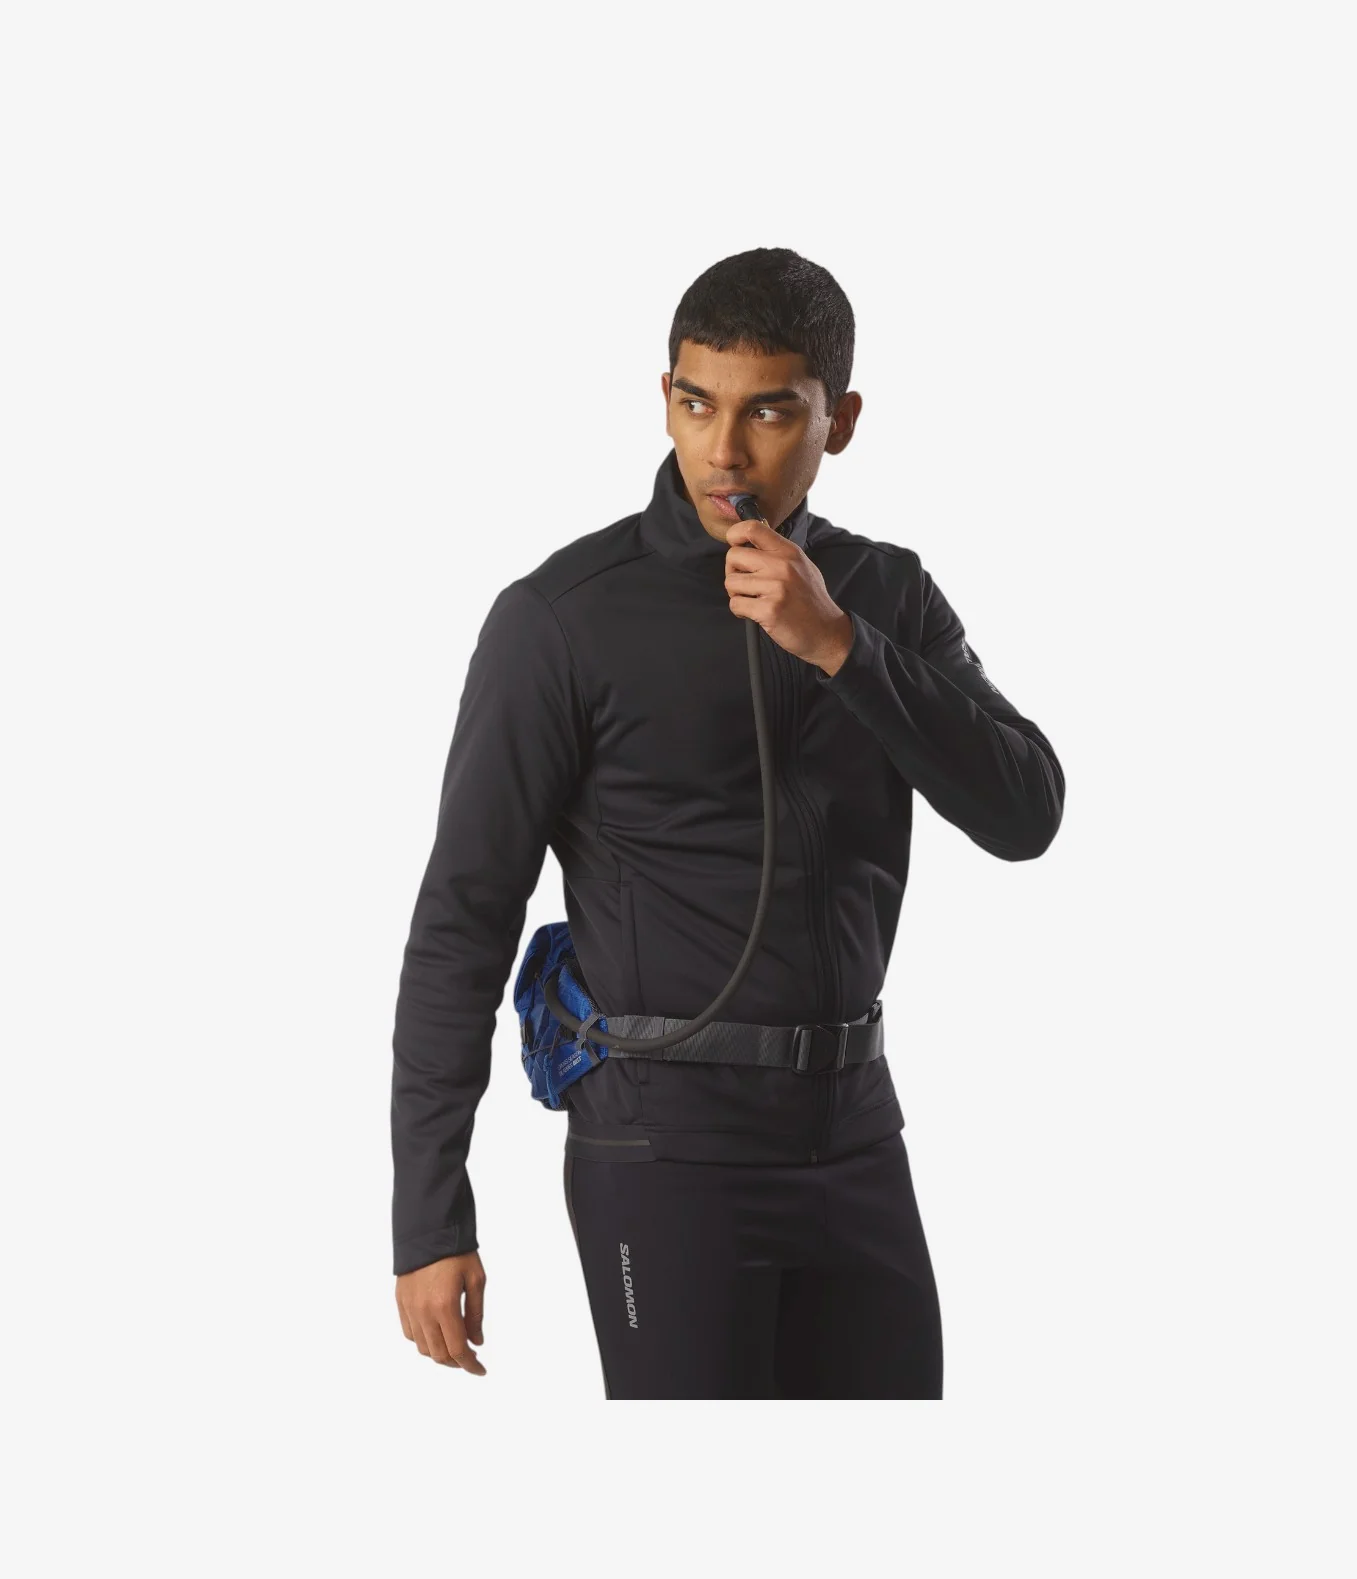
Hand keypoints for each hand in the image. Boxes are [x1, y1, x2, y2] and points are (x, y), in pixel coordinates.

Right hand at [396, 1251, 486, 1374]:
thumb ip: (475, 1315)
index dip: (470, 1365)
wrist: (428, 1228)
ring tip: (454, 1347)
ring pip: (422, 1348)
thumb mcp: (476, 1279)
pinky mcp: (401, 1302)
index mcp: (445, 1306)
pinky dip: (423, 1341)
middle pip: (438, 1354)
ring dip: (439, 1354)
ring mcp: (409, 1308)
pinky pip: (410, 1333)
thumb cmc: (456, 1251)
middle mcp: (423, 1312)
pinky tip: (436, 1334)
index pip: (457, 1350)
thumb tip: (476, 1342)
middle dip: (456, 1362)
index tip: (481, 1370)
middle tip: (470, 1359)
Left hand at [724, 514, 853, 674]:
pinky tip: (756, 614)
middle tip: (745, 584)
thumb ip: (777, 553)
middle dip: (733, 572)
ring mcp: (775, 587)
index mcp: (788, 552)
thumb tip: (747, 544)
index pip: (752, 528)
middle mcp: (782, 566)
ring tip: (754, 601)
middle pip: (734, 556)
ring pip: (731, 582)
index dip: (734, 534)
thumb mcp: (802, 566)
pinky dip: (740, 612)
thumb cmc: (811, 601)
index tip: (734, 545)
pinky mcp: (768, 609)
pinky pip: (736, 604)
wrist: (826, 632)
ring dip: (737, 595)